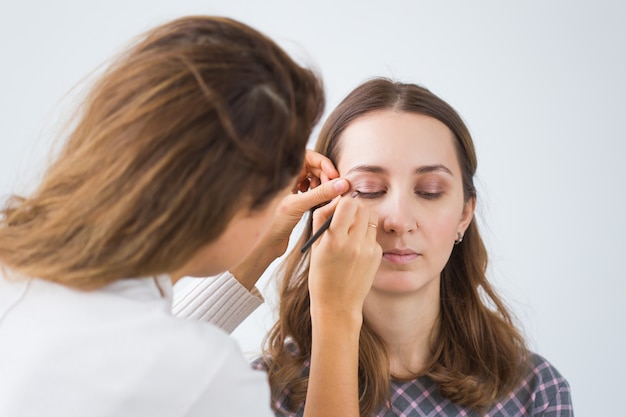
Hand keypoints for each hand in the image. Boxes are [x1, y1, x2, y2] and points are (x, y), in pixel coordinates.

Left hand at [231, 151, 347, 289]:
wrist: (265, 243)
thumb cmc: (272, 222)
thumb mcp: (298, 205)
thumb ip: (321, 193)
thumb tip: (342, 183)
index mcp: (283, 171)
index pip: (308, 155)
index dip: (323, 163)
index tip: (334, 176)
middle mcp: (286, 176)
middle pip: (313, 166)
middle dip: (325, 176)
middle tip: (333, 188)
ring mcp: (290, 187)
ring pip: (313, 178)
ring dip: (322, 185)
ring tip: (325, 197)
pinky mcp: (295, 198)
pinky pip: (311, 189)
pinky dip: (318, 193)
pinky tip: (319, 203)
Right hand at [307, 195, 381, 319]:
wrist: (338, 305)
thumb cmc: (321, 276)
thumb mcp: (315, 248)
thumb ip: (322, 220)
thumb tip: (333, 201)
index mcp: (335, 240)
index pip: (347, 204)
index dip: (343, 202)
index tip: (339, 208)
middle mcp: (354, 243)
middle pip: (362, 207)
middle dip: (354, 207)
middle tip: (346, 216)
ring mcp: (369, 249)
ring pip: (371, 218)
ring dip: (362, 218)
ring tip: (352, 230)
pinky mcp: (377, 255)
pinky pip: (373, 234)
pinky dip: (366, 234)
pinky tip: (357, 248)